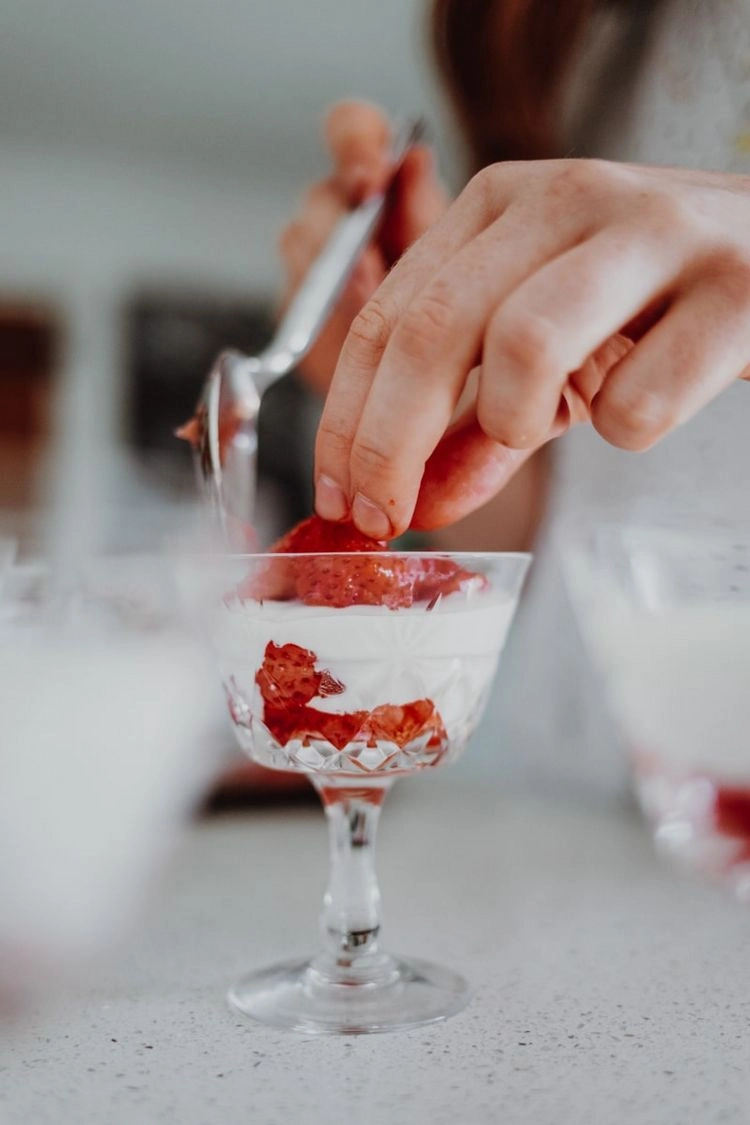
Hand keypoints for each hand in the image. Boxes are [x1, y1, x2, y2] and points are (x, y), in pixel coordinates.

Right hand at [277, 100, 446, 395]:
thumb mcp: (456, 251)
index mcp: (380, 175)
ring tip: (369, 303)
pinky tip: (352, 338)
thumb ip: (426, 211)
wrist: (435, 375)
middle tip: (367, 261)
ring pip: (299, 244)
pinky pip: (295, 304)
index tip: (371, 179)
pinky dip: (321, 319)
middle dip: (341, 226)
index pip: (349, 128)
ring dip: (334, 275)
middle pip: (319, 196)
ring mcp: (314, 258)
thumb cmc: (458, 301)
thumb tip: (415, 158)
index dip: (353, 144)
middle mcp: (339, 210)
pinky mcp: (298, 311)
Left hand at [314, 160, 749, 536]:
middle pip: (432, 330)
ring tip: (543, 423)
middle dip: (388, 445)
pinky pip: (640, 400)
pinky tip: (651, 401)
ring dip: (512, 419)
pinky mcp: (735, 287)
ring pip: (526, 342)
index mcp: (499, 206)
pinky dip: (628, 429)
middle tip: (385, 518)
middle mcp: (565, 199)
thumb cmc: (651, 306)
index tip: (338, 502)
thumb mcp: (544, 357)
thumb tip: (407, 506)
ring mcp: (653, 233)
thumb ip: (473, 427)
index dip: (347, 421)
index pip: (384, 318)